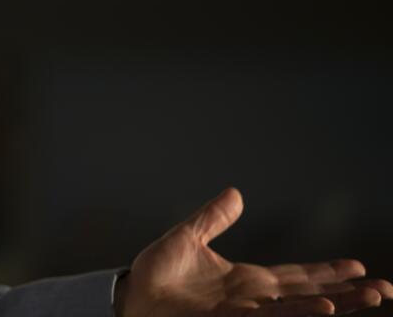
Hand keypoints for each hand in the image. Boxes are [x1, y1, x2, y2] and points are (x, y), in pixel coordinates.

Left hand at [115, 188, 392, 316]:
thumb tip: (235, 193)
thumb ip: (212, 219)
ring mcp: (244, 314)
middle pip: (309, 295)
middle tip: (385, 289)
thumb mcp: (187, 239)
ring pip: (298, 310)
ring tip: (367, 296)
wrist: (131, 298)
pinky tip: (323, 309)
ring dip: (334, 304)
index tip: (359, 266)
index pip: (296, 276)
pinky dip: (298, 313)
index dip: (327, 272)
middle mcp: (252, 301)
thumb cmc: (155, 278)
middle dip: (347, 293)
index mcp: (246, 281)